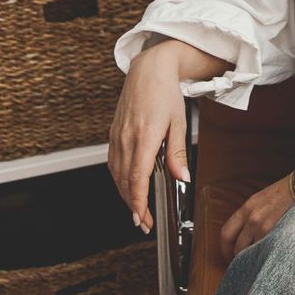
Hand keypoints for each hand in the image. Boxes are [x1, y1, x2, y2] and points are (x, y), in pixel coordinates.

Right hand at [108, 47, 191, 233]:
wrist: (148, 71)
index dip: (138, 201)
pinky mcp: (113, 134)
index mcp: (145, 137)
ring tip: (137, 211)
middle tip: (144, 223)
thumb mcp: (179, 123)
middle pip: (125, 181)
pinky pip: (113, 163)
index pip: (138, 178)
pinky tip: (128, 187)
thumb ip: (178, 153)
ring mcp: (117, 136)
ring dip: (125, 195)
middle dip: (133, 205)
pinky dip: (119, 180)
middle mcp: (127, 139)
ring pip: (116, 174)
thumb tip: (182, 177)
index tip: (142, 218)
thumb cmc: (166, 95)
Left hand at [218, 175, 294, 262]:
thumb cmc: (281, 193)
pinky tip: (269, 255)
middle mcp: (252, 218)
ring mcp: (264, 226)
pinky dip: (265, 254)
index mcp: (245, 209)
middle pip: (237, 246)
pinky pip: (265, 248)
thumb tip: (240, 233)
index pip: (225, 233)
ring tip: (257, 261)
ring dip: (253, 258)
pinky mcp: (277, 231)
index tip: (227, 255)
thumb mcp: (258, 200)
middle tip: (242, 263)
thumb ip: (247, 215)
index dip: (224, 248)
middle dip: (237, 258)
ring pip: (251, 251)